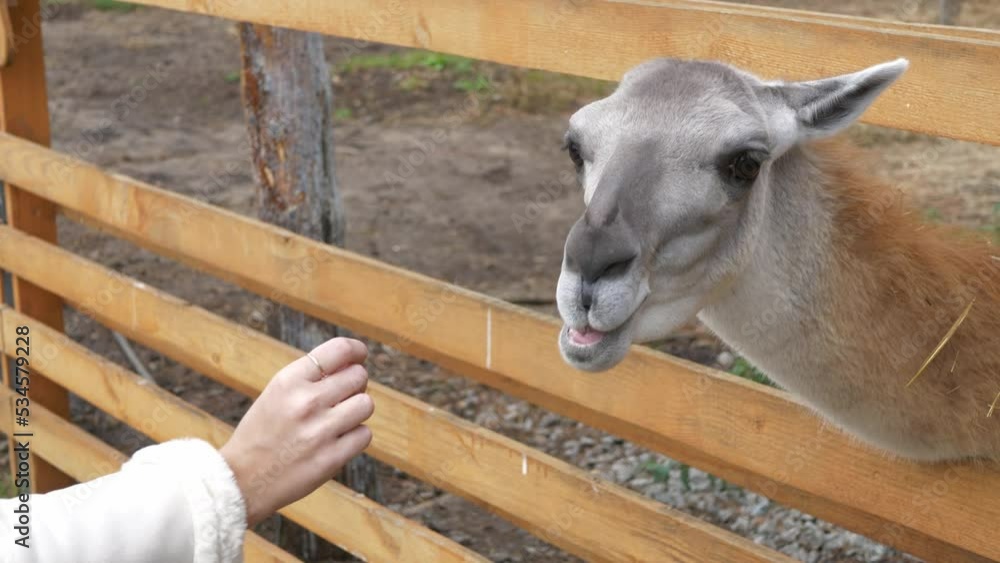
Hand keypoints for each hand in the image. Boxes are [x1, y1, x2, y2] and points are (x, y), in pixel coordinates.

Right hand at [220, 337, 374, 526]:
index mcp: (289, 381)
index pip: (339, 350)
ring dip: (357, 410)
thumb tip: (353, 361)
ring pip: (366, 404)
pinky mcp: (331, 458)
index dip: (356, 350)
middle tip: (342, 396)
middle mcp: (306, 402)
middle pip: (358, 377)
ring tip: (340, 418)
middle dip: (355, 384)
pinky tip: (337, 440)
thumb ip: (311, 377)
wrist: (240, 481)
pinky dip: (355, 437)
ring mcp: (320, 431)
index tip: (359, 356)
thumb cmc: (262, 433)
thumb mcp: (276, 394)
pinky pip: (364, 434)